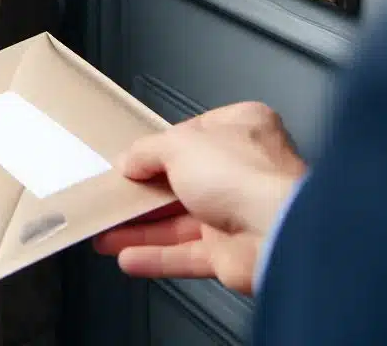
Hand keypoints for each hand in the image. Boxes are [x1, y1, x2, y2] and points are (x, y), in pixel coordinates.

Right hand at [93, 102, 305, 294]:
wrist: (278, 233)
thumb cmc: (246, 176)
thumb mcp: (179, 144)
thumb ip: (148, 151)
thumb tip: (129, 160)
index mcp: (241, 129)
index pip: (191, 134)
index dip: (159, 147)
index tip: (131, 158)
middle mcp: (243, 170)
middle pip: (182, 180)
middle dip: (145, 192)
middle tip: (115, 196)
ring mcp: (238, 213)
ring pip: (179, 221)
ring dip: (142, 228)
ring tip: (107, 231)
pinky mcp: (232, 254)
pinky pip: (186, 254)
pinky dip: (156, 256)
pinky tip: (128, 256)